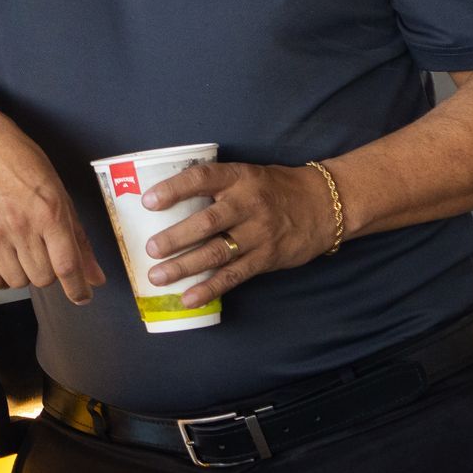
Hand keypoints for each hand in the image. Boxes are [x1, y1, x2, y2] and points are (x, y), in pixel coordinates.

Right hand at [0, 115, 106, 304]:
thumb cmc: (21, 162)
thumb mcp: (60, 193)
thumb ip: (78, 238)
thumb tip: (94, 275)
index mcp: (49, 213)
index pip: (67, 266)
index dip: (78, 289)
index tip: (82, 296)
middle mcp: (23, 226)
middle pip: (44, 278)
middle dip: (51, 273)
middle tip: (46, 254)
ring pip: (18, 282)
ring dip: (26, 275)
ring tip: (24, 253)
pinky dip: (2, 277)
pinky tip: (6, 260)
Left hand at [142, 162, 338, 308]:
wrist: (324, 205)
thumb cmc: (274, 189)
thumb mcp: (247, 174)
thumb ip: (215, 186)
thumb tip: (167, 202)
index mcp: (238, 177)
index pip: (201, 179)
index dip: (173, 189)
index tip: (148, 201)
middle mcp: (248, 204)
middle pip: (207, 222)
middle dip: (176, 237)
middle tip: (150, 248)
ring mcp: (259, 234)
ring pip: (217, 252)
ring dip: (185, 266)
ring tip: (158, 276)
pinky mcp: (266, 259)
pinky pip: (234, 276)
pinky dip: (210, 288)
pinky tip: (189, 298)